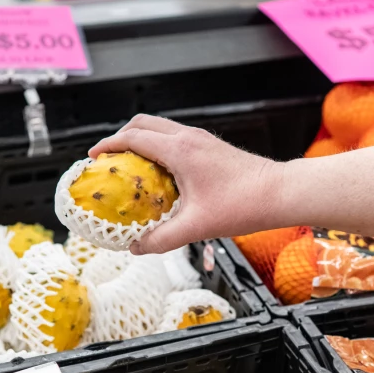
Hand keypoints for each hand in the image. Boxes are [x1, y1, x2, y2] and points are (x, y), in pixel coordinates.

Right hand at [89, 115, 284, 253]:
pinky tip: (159, 174)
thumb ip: (162, 238)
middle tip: (108, 160)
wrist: (281, 193)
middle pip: (143, 124)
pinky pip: (175, 138)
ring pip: (160, 128)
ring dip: (140, 140)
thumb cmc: (243, 205)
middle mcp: (188, 137)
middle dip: (120, 137)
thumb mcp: (197, 227)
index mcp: (179, 149)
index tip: (93, 157)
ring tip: (129, 166)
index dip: (108, 145)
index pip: (133, 137)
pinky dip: (158, 147)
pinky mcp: (210, 146)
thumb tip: (136, 248)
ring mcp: (201, 139)